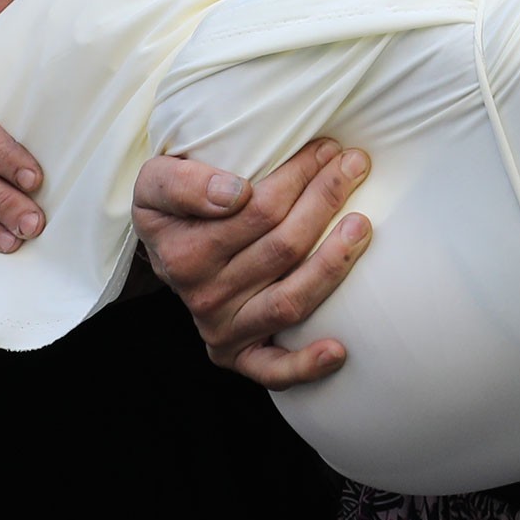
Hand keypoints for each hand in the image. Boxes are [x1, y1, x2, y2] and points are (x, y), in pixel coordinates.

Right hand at [131, 141, 372, 388]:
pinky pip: (272, 370)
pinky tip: (339, 350)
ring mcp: (222, 329)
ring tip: (362, 224)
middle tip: (355, 165)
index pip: (257, 209)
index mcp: (182, 252)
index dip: (299, 175)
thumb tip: (233, 195)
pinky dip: (305, 365)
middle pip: (282, 247)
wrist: (164, 248)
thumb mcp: (156, 180)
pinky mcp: (239, 355)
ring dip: (334, 262)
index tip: (327, 149)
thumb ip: (183, 181)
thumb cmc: (175, 205)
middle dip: (325, 200)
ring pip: (290, 299)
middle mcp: (202, 296)